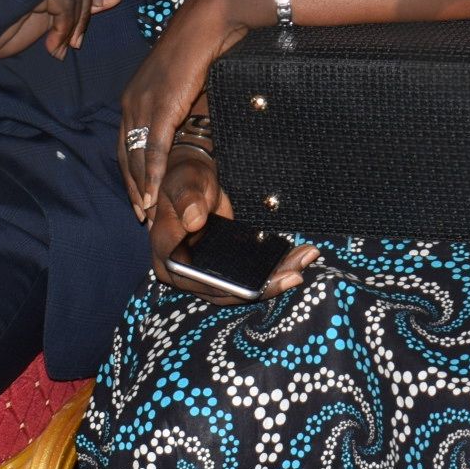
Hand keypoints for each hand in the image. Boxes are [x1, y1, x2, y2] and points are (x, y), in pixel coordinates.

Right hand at [0, 0, 122, 66]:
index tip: (84, 22)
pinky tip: (52, 46)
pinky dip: (65, 28)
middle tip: (76, 39)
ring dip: (76, 24)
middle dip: (88, 9)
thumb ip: (82, 3)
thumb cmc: (2, 24)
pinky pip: (64, 2)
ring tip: (63, 45)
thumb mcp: (49, 15)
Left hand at [117, 0, 264, 214]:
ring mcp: (144, 104)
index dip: (130, 172)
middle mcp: (131, 101)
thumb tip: (187, 124)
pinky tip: (155, 194)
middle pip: (126, 155)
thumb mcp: (181, 82)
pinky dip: (153, 174)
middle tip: (140, 214)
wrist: (208, 22)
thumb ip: (176, 104)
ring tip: (148, 213)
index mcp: (133, 96)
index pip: (125, 143)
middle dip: (132, 187)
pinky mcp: (161, 107)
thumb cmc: (200, 48)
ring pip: (137, 156)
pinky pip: (154, 148)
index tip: (137, 195)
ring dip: (141, 187)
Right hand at [146, 143, 314, 299]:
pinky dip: (270, 273)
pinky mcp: (220, 269)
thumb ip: (187, 197)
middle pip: (223, 291)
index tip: (259, 282)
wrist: (191, 180)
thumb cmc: (184, 177)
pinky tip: (295, 262)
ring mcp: (201, 274)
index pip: (198, 279)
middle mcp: (181, 272)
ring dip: (273, 281)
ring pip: (238, 289)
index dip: (228, 286)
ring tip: (303, 265)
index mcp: (166, 253)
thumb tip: (194, 220)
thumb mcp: (185, 181)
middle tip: (296, 274)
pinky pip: (245, 279)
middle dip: (262, 286)